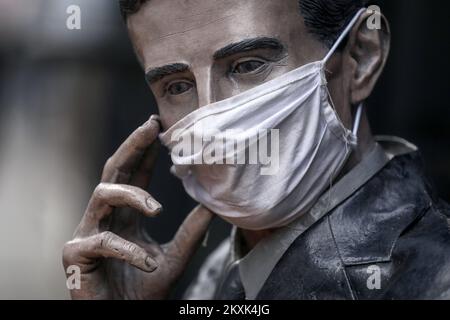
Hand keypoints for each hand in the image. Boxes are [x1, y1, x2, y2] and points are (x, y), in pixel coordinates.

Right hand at [62, 115, 212, 298]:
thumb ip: (191, 232)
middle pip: (113, 171)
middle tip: (150, 127)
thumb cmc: (145, 288)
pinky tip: (149, 262)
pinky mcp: (75, 254)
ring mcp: (87, 233)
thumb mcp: (176, 256)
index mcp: (125, 215)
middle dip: (131, 146)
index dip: (144, 151)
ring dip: (132, 196)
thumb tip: (213, 205)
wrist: (127, 319)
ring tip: (157, 209)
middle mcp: (105, 218)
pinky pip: (102, 240)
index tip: (159, 127)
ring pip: (101, 194)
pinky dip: (129, 250)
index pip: (133, 175)